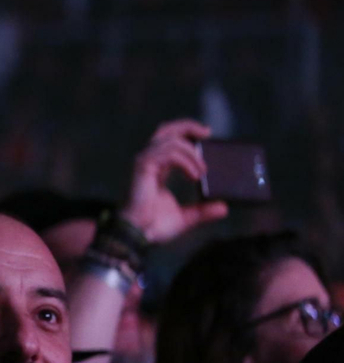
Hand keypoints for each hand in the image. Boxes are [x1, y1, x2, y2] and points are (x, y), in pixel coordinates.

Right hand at [118, 119, 229, 243]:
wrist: (138, 235)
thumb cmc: (154, 227)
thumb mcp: (186, 217)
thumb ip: (203, 211)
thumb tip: (224, 208)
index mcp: (156, 169)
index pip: (169, 140)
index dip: (186, 134)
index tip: (206, 137)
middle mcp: (148, 162)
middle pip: (165, 130)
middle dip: (187, 127)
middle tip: (207, 133)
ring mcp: (144, 163)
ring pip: (170, 140)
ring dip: (192, 152)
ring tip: (203, 170)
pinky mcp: (143, 167)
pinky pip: (169, 153)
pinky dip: (185, 161)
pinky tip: (194, 175)